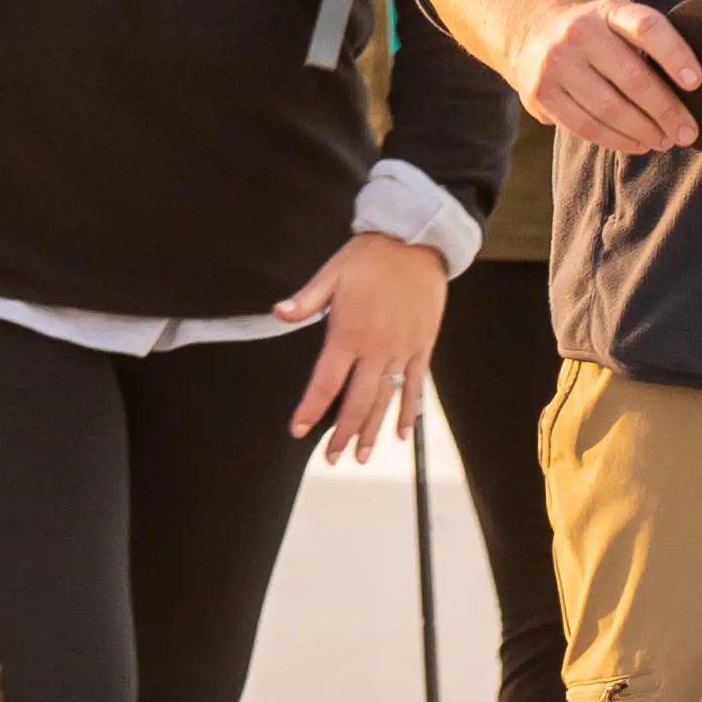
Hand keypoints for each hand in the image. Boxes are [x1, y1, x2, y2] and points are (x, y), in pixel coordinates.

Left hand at [273, 229, 448, 462]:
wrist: (416, 243)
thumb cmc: (370, 257)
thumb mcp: (331, 274)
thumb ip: (306, 300)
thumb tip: (279, 312)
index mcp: (347, 333)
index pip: (325, 383)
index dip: (311, 409)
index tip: (299, 430)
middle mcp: (376, 349)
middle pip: (357, 402)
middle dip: (342, 433)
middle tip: (332, 458)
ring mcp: (402, 351)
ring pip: (386, 400)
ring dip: (373, 431)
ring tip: (361, 455)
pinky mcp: (423, 348)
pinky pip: (416, 387)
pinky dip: (409, 413)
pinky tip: (402, 434)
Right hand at [509, 0, 701, 152]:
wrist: (533, 33)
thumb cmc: (596, 35)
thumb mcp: (618, 21)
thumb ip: (647, 45)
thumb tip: (692, 93)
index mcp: (608, 10)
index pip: (647, 27)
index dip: (675, 55)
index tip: (698, 84)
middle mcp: (579, 31)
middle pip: (633, 78)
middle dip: (667, 112)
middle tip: (688, 133)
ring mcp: (555, 62)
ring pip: (611, 109)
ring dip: (644, 132)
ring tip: (664, 141)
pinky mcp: (540, 93)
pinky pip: (587, 126)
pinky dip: (617, 141)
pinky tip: (637, 144)